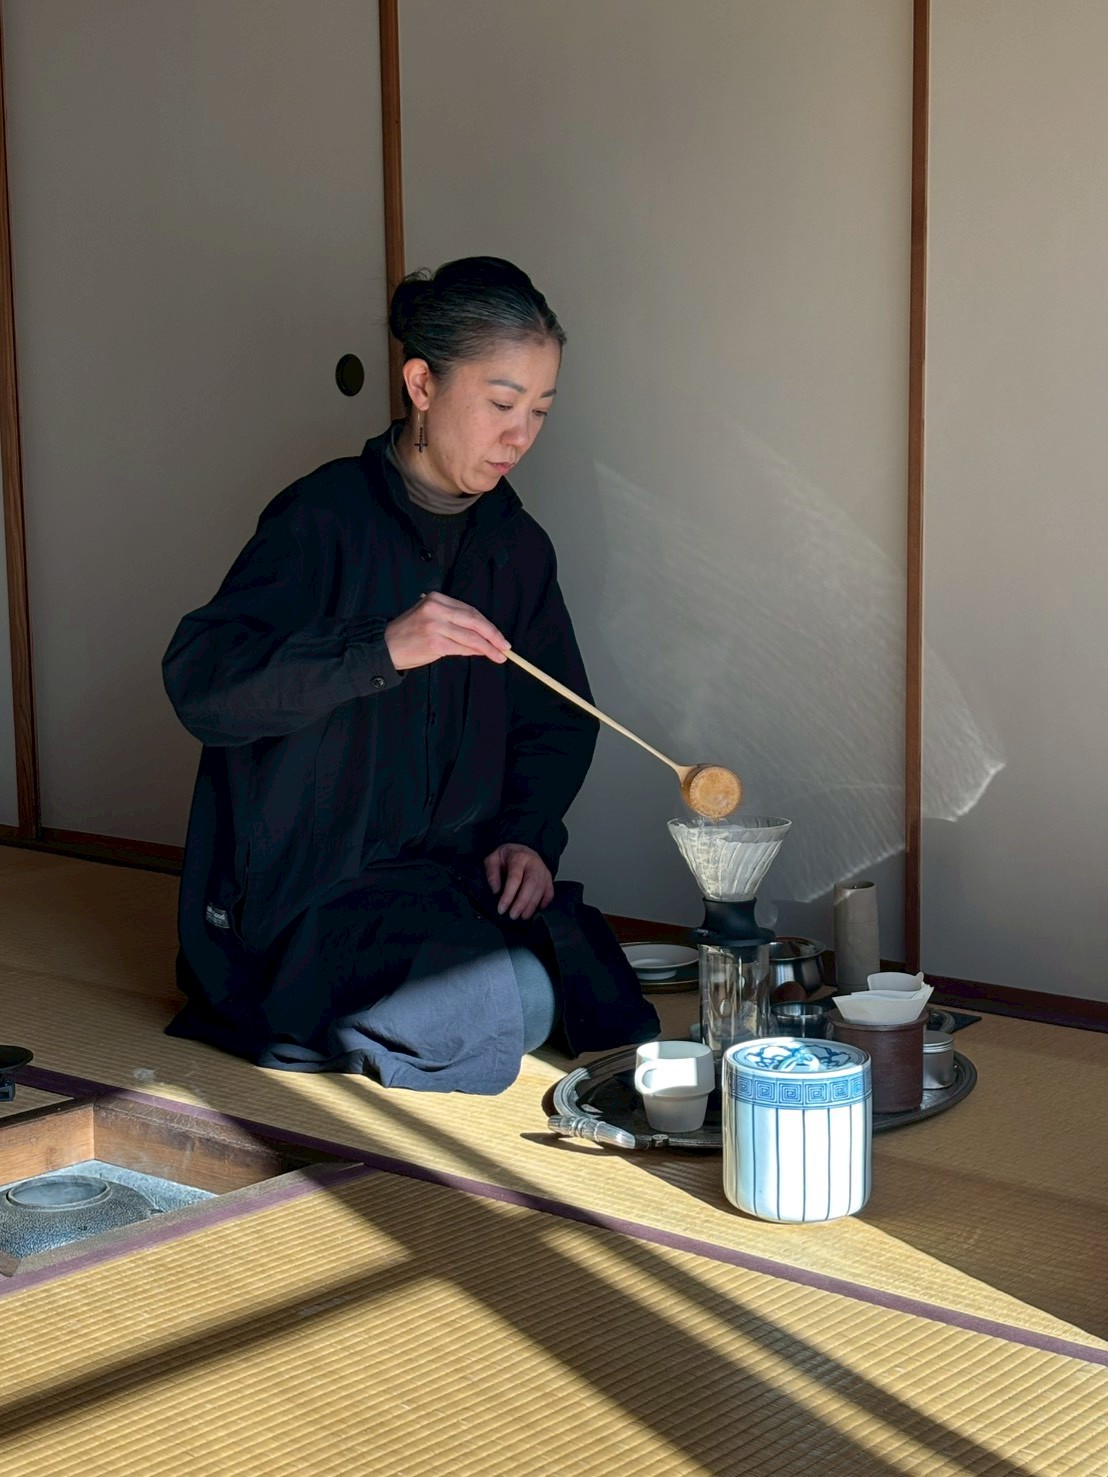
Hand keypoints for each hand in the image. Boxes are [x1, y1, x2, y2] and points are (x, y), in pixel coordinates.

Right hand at [385, 591, 509, 671]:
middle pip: (474, 620)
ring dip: (488, 647)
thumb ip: (453, 621)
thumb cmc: (409, 634)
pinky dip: (475, 652)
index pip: (470, 610)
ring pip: (470, 636)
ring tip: (499, 655)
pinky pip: (462, 647)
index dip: (488, 624)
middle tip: (506, 647)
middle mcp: (436, 609)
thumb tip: (482, 635)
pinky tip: (484, 656)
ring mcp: (435, 625)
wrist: (384, 647)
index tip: (499, 635)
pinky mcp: (435, 642)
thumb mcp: (429, 618)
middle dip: (493, 635)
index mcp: (437, 599)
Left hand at [484, 844, 553, 920]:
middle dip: (522, 902)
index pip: (515, 878)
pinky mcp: (549, 877)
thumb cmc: (506, 857)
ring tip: (523, 916)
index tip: (501, 908)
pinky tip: (538, 910)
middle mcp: (534, 863)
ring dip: (532, 905)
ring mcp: (543, 870)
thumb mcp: (492, 860)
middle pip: (531, 884)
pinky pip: (550, 891)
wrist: (521, 849)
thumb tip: (495, 890)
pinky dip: (546, 902)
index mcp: (518, 857)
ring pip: (541, 889)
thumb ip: (491, 873)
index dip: (508, 895)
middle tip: (513, 915)